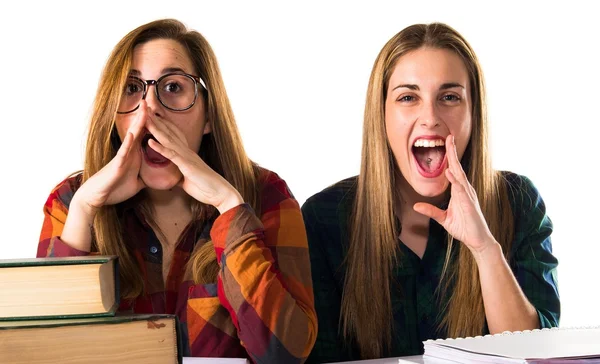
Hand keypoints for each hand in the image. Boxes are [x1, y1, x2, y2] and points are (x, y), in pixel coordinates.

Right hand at [72, 107, 146, 217]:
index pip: (144, 136)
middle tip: (150, 100)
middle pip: (138, 131)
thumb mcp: (137, 183)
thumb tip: (156, 178)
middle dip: (145, 117)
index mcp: (135, 155)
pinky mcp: (116, 165)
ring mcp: (122, 157)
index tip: (158, 112)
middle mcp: (128, 152)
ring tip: (144, 110)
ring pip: (131, 137)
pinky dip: (128, 144)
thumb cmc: (115, 189)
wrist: (99, 197)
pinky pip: (123, 153)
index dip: (151, 124)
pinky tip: (133, 134)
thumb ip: (145, 177)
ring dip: (138, 124)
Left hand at [144, 110, 242, 212]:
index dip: (161, 125)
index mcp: (186, 154)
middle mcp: (186, 151)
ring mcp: (186, 157)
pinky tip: (150, 141)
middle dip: (155, 120)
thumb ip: (179, 175)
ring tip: (144, 118)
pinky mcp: (187, 165)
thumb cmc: (205, 186)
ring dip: (155, 129)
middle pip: (168, 132)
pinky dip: (160, 148)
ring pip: (168, 139)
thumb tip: (173, 177)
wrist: (219, 193)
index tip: (150, 116)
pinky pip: (171, 155)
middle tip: (144, 108)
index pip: (172, 135)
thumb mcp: (188, 179)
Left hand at [413, 135, 495, 253]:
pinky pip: (462, 190)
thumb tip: (416, 206)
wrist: (477, 241)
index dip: (450, 157)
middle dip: (453, 152)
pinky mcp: (469, 204)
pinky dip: (456, 181)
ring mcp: (468, 196)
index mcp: (459, 191)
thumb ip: (431, 211)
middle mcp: (465, 190)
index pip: (454, 170)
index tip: (446, 143)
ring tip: (450, 147)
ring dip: (454, 161)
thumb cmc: (464, 228)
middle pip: (457, 168)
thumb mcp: (443, 219)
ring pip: (460, 175)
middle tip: (449, 137)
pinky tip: (450, 173)